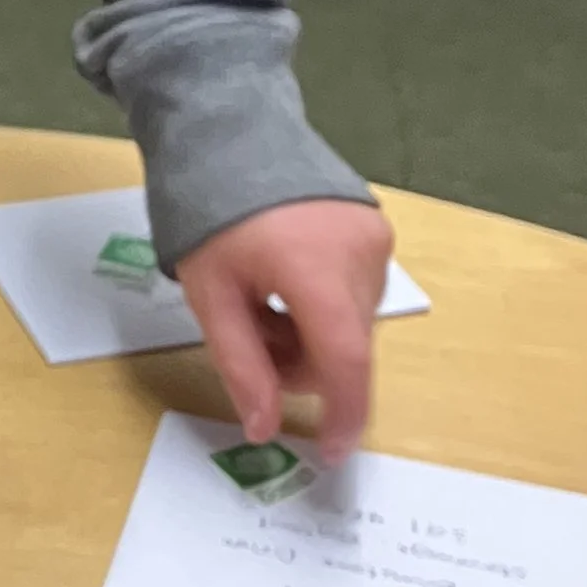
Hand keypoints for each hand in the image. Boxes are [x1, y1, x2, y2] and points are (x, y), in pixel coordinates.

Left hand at [174, 198, 394, 467]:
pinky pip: (358, 293)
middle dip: (302, 363)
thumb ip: (242, 367)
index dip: (341, 414)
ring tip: (264, 301)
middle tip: (252, 340)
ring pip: (353, 323)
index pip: (345, 361)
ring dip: (312, 335)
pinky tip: (287, 282)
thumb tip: (265, 430)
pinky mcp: (378, 229)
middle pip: (346, 345)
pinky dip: (325, 306)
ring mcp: (375, 238)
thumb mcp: (210, 296)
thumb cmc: (209, 215)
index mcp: (316, 268)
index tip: (329, 453)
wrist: (230, 133)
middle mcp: (361, 254)